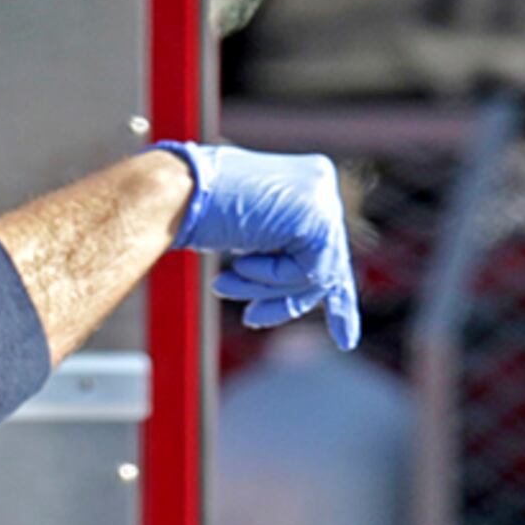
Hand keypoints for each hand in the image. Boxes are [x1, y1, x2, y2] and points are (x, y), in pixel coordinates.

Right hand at [154, 141, 360, 348]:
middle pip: (326, 267)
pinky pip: (308, 273)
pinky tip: (239, 265)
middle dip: (288, 301)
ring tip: (226, 284)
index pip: (330, 248)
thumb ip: (285, 251)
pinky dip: (272, 280)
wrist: (178, 191)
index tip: (346, 342)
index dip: (339, 300)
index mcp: (308, 183)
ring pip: (318, 275)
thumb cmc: (197, 210)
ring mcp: (323, 198)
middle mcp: (322, 184)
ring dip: (270, 291)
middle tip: (251, 318)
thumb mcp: (251, 233)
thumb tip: (315, 289)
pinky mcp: (317, 217)